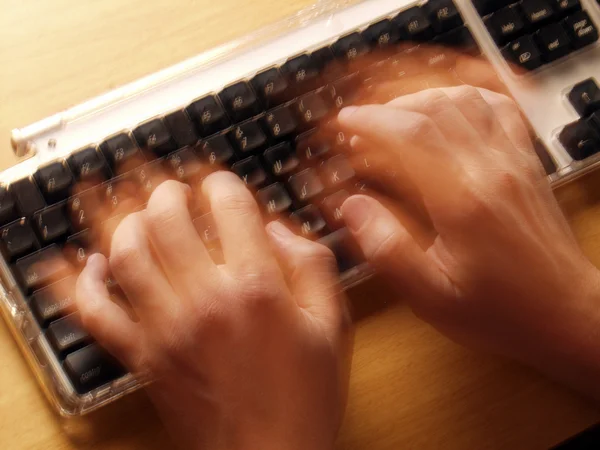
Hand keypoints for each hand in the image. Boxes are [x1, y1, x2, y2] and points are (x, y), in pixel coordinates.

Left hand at [75, 174, 351, 449]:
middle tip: (175, 188)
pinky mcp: (143, 357)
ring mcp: (165, 328)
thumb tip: (280, 230)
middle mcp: (204, 300)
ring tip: (139, 211)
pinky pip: (96, 313)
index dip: (223, 183)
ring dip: (127, 221)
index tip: (223, 184)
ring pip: (125, 253)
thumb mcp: (332, 325)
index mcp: (256, 288)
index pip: (228, 206)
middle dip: (168, 190)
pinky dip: (85, 282)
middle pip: (166, 218)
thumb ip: (313, 265)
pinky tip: (94, 264)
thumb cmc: (303, 398)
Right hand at [337, 86, 599, 396]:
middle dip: (389, 105)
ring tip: (396, 114)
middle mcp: (491, 169)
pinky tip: (449, 104)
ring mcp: (514, 160)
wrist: (565, 314)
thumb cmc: (500, 310)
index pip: (410, 135)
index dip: (370, 121)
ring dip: (424, 97)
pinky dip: (468, 94)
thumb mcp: (431, 296)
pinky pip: (501, 107)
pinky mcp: (527, 162)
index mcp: (462, 200)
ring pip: (467, 98)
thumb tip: (352, 207)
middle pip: (435, 107)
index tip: (345, 122)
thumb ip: (387, 249)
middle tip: (363, 120)